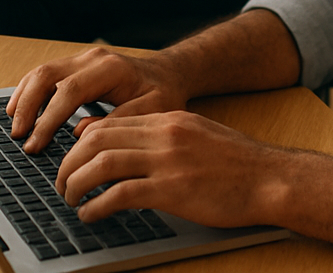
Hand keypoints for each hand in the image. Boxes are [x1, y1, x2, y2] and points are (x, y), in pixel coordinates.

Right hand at [6, 47, 189, 151]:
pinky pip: (46, 74)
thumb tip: (81, 132)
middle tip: (17, 136)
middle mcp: (93, 58)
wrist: (168, 73)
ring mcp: (83, 59)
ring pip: (42, 71)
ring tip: (14, 126)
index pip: (69, 90)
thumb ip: (120, 121)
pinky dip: (29, 91)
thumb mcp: (154, 111)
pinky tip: (20, 110)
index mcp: (111, 68)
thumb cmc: (164, 93)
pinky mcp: (77, 65)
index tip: (35, 144)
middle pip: (48, 74)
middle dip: (28, 106)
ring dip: (24, 98)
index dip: (48, 118)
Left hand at [56, 110, 287, 227]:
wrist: (270, 178)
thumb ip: (162, 136)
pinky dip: (97, 206)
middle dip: (69, 162)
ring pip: (101, 164)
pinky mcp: (172, 190)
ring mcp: (167, 161)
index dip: (80, 142)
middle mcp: (163, 134)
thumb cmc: (237, 163)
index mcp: (168, 118)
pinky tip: (91, 215)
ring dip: (76, 183)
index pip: (108, 122)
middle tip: (62, 181)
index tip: (71, 158)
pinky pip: (120, 195)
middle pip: (96, 140)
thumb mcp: (196, 134)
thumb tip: (127, 147)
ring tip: (70, 198)